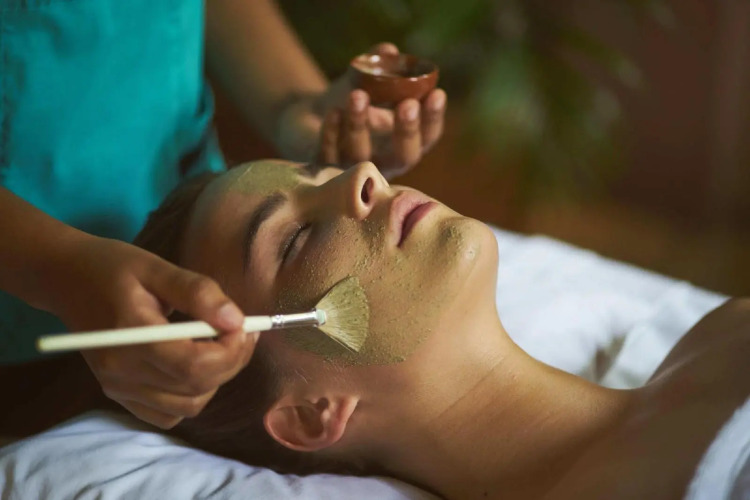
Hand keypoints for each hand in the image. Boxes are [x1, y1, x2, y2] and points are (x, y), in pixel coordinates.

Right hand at [51, 236, 256, 428]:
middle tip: (242, 331)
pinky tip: (195, 364)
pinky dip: (192, 396)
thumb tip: (235, 320)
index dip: (231, 351)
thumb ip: (197, 292)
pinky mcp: (119, 394)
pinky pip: (168, 414)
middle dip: (232, 362)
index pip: (194, 365)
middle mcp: (121, 371)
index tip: (244, 324)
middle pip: (196, 388)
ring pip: (188, 406)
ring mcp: (118, 387)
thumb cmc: (112, 267)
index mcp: (130, 336)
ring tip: (221, 345)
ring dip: (216, 379)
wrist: (65, 278)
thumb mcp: (156, 267)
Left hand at [276, 43, 446, 178]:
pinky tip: (334, 112)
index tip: (437, 93)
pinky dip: (331, 133)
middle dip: (407, 131)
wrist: (309, 121)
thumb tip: (388, 50)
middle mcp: (384, 163)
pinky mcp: (324, 169)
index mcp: (404, 143)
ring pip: (361, 156)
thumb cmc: (350, 104)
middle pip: (404, 156)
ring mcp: (355, 170)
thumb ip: (381, 67)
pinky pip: (329, 154)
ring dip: (360, 125)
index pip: (427, 136)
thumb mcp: (368, 82)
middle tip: (408, 105)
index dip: (433, 118)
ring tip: (358, 95)